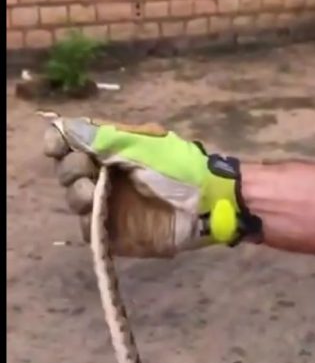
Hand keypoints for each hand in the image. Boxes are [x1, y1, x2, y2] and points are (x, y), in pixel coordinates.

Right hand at [43, 114, 260, 256]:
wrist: (208, 202)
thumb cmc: (180, 167)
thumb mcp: (142, 143)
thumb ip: (102, 138)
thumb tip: (65, 128)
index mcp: (109, 148)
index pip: (68, 142)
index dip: (57, 143)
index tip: (58, 147)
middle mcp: (104, 175)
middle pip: (66, 171)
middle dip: (71, 169)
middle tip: (87, 171)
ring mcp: (109, 205)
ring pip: (74, 201)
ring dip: (77, 195)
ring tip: (93, 195)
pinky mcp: (116, 234)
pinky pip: (89, 230)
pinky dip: (89, 224)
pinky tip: (98, 217)